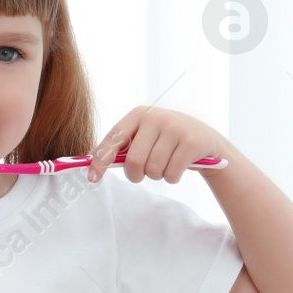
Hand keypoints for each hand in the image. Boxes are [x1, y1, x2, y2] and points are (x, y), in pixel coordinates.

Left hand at [87, 106, 229, 183]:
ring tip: (164, 165)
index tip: (93, 178)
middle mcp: (155, 116)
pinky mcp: (192, 142)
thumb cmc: (165, 140)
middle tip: (142, 174)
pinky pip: (171, 174)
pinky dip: (172, 178)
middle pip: (134, 161)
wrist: (204, 139)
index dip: (100, 160)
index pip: (113, 139)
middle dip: (135, 175)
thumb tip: (88, 160)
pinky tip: (178, 167)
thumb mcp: (143, 136)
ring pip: (153, 170)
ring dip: (156, 176)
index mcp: (138, 114)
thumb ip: (119, 147)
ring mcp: (175, 127)